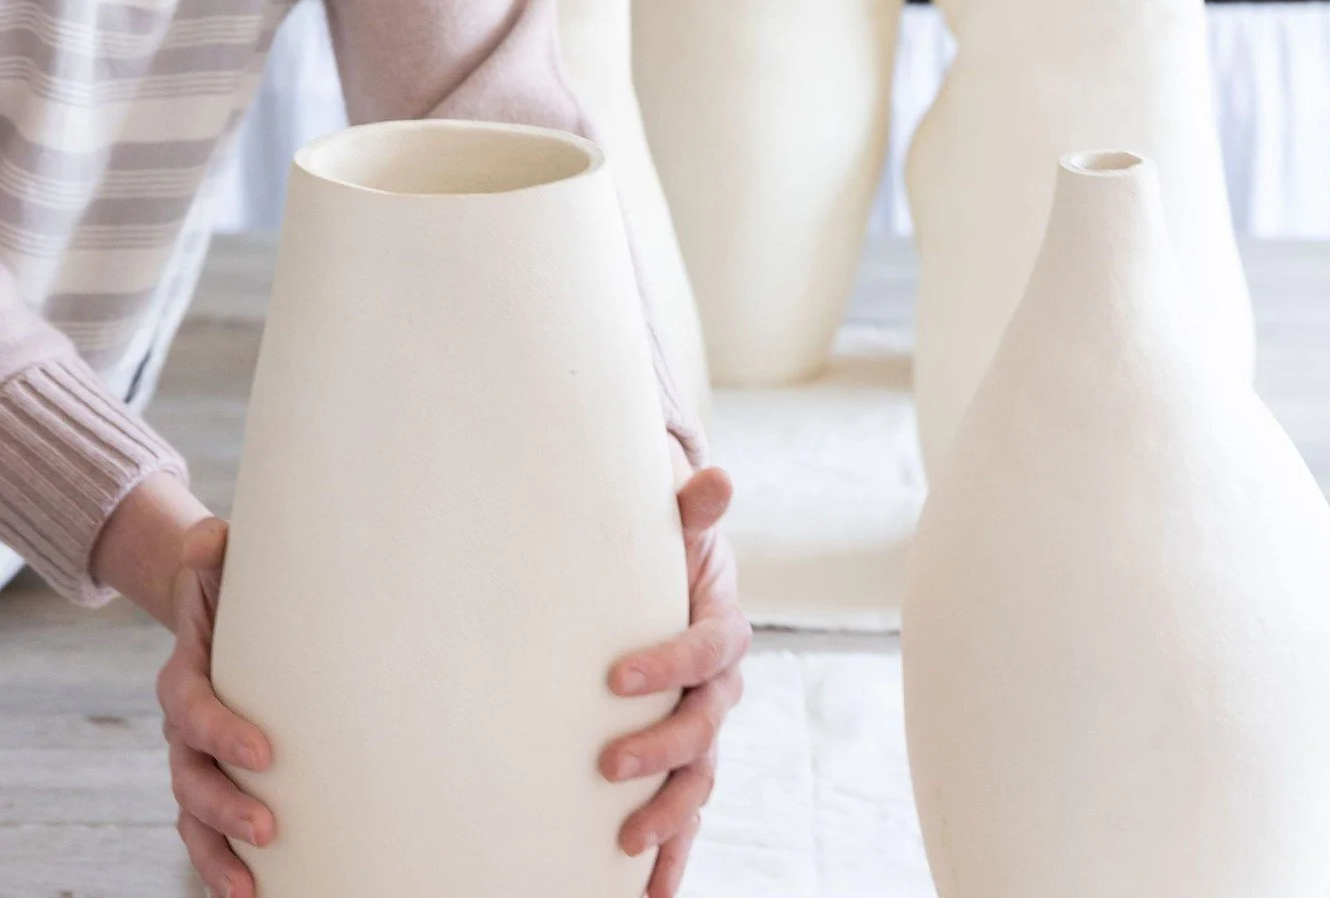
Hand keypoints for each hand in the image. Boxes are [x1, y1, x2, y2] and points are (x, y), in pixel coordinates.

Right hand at [155, 518, 275, 897]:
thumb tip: (209, 538)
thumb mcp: (219, 562)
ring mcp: (195, 756)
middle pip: (190, 777)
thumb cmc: (230, 585)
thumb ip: (212, 550)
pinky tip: (256, 891)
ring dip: (217, 852)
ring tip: (252, 886)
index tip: (266, 755)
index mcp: (185, 673)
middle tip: (268, 828)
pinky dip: (221, 861)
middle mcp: (183, 724)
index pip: (195, 711)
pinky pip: (206, 827)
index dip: (223, 733)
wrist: (217, 609)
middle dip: (225, 807)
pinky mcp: (216, 774)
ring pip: (193, 814)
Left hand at [601, 466, 751, 897]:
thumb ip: (693, 509)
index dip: (670, 661)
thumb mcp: (680, 529)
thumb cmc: (670, 555)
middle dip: (661, 751)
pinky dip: (673, 854)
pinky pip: (687, 812)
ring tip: (627, 843)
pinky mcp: (683, 759)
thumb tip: (715, 473)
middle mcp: (720, 687)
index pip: (707, 650)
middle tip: (607, 764)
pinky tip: (648, 892)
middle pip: (705, 727)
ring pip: (701, 779)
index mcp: (722, 630)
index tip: (616, 676)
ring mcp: (704, 727)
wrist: (675, 582)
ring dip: (670, 814)